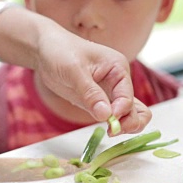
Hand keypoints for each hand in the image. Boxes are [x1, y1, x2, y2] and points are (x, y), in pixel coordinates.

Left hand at [34, 28, 149, 134]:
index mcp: (118, 67)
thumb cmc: (60, 52)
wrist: (46, 50)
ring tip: (110, 132)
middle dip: (130, 122)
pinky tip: (105, 130)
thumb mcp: (74, 70)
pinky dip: (114, 125)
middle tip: (113, 131)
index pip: (128, 95)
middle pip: (137, 108)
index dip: (121, 110)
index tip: (109, 119)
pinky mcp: (98, 102)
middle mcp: (119, 81)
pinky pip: (113, 116)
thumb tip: (106, 115)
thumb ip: (90, 93)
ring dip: (126, 126)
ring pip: (130, 114)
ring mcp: (109, 93)